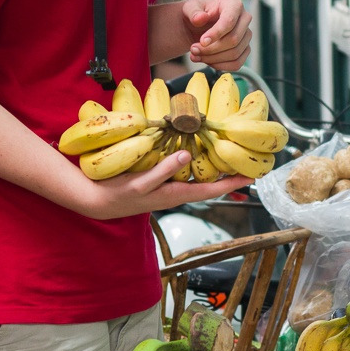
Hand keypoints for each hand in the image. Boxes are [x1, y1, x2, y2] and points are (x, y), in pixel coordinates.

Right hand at [71, 150, 251, 218]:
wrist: (96, 200)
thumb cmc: (118, 193)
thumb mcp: (141, 182)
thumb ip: (164, 170)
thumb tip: (187, 155)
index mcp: (176, 195)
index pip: (212, 189)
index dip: (233, 182)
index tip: (253, 176)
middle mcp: (177, 192)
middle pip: (211, 183)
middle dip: (230, 174)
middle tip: (248, 161)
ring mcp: (170, 187)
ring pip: (199, 176)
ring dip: (215, 167)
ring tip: (230, 153)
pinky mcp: (161, 180)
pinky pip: (185, 171)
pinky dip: (196, 161)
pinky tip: (198, 150)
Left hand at [181, 0, 251, 71]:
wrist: (200, 26)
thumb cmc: (197, 14)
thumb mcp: (190, 8)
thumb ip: (193, 12)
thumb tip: (200, 18)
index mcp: (234, 5)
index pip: (229, 22)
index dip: (216, 34)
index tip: (201, 42)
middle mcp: (245, 19)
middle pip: (234, 40)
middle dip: (211, 49)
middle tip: (194, 50)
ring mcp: (247, 35)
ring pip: (235, 53)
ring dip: (213, 59)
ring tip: (196, 55)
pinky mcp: (245, 49)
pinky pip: (237, 63)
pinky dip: (220, 66)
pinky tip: (207, 61)